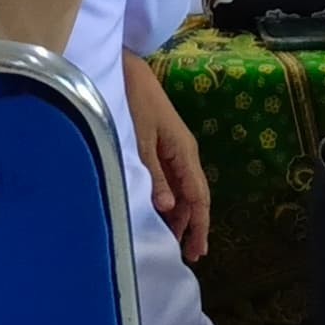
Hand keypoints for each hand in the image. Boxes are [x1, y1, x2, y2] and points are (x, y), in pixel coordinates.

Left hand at [123, 57, 210, 261]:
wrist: (125, 69)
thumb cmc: (133, 101)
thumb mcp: (140, 140)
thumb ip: (153, 175)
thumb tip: (169, 209)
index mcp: (184, 152)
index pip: (198, 197)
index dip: (199, 226)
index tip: (196, 252)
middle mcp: (183, 153)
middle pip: (194, 196)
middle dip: (192, 226)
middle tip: (186, 255)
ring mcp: (172, 150)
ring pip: (182, 190)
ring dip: (179, 215)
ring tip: (172, 241)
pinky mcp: (160, 146)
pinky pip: (170, 180)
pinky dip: (169, 200)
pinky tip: (160, 213)